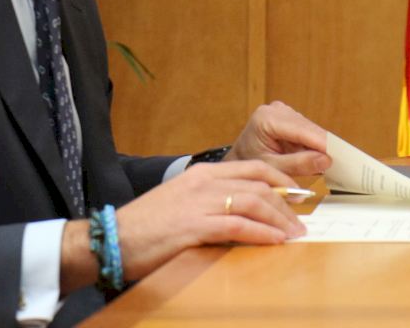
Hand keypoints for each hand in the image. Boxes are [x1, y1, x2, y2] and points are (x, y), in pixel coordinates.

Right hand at [61, 159, 305, 288]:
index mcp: (202, 173)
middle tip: (301, 220)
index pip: (253, 168)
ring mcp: (199, 202)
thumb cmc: (144, 227)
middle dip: (287, 202)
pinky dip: (261, 233)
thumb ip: (211, 202)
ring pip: (253, 202)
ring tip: (294, 234)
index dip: (281, 180)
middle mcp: (203, 182)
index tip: (298, 194)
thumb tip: (244, 215)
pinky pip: (238, 226)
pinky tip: (275, 241)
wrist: (108, 240)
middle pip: (259, 184)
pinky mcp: (193, 226)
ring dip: (279, 219)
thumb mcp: (182, 204)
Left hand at [224, 101, 331, 175]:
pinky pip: (308, 131)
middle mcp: (276, 110)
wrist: (238, 160)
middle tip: (338, 164)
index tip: (340, 155)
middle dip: (323, 146)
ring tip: (324, 164)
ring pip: (311, 129)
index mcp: (266, 118)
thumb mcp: (271, 168)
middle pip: (309, 128)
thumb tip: (325, 160)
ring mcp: (284, 111)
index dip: (322, 142)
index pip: (301, 130)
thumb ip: (297, 164)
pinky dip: (313, 145)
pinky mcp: (290, 117)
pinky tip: (315, 157)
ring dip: (318, 146)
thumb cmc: (248, 164)